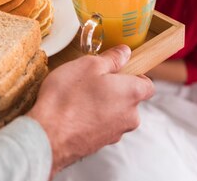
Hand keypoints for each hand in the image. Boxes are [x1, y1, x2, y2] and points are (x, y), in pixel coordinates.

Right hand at [26, 45, 153, 177]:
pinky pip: (101, 126)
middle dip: (113, 89)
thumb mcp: (88, 65)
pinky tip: (72, 112)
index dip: (134, 75)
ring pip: (114, 113)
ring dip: (101, 104)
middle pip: (129, 99)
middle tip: (91, 80)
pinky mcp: (100, 145)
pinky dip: (91, 118)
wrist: (48, 135)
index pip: (148, 85)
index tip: (118, 70)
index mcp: (132, 93)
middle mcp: (130, 116)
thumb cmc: (68, 97)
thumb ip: (111, 58)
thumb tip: (124, 53)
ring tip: (77, 97)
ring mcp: (115, 133)